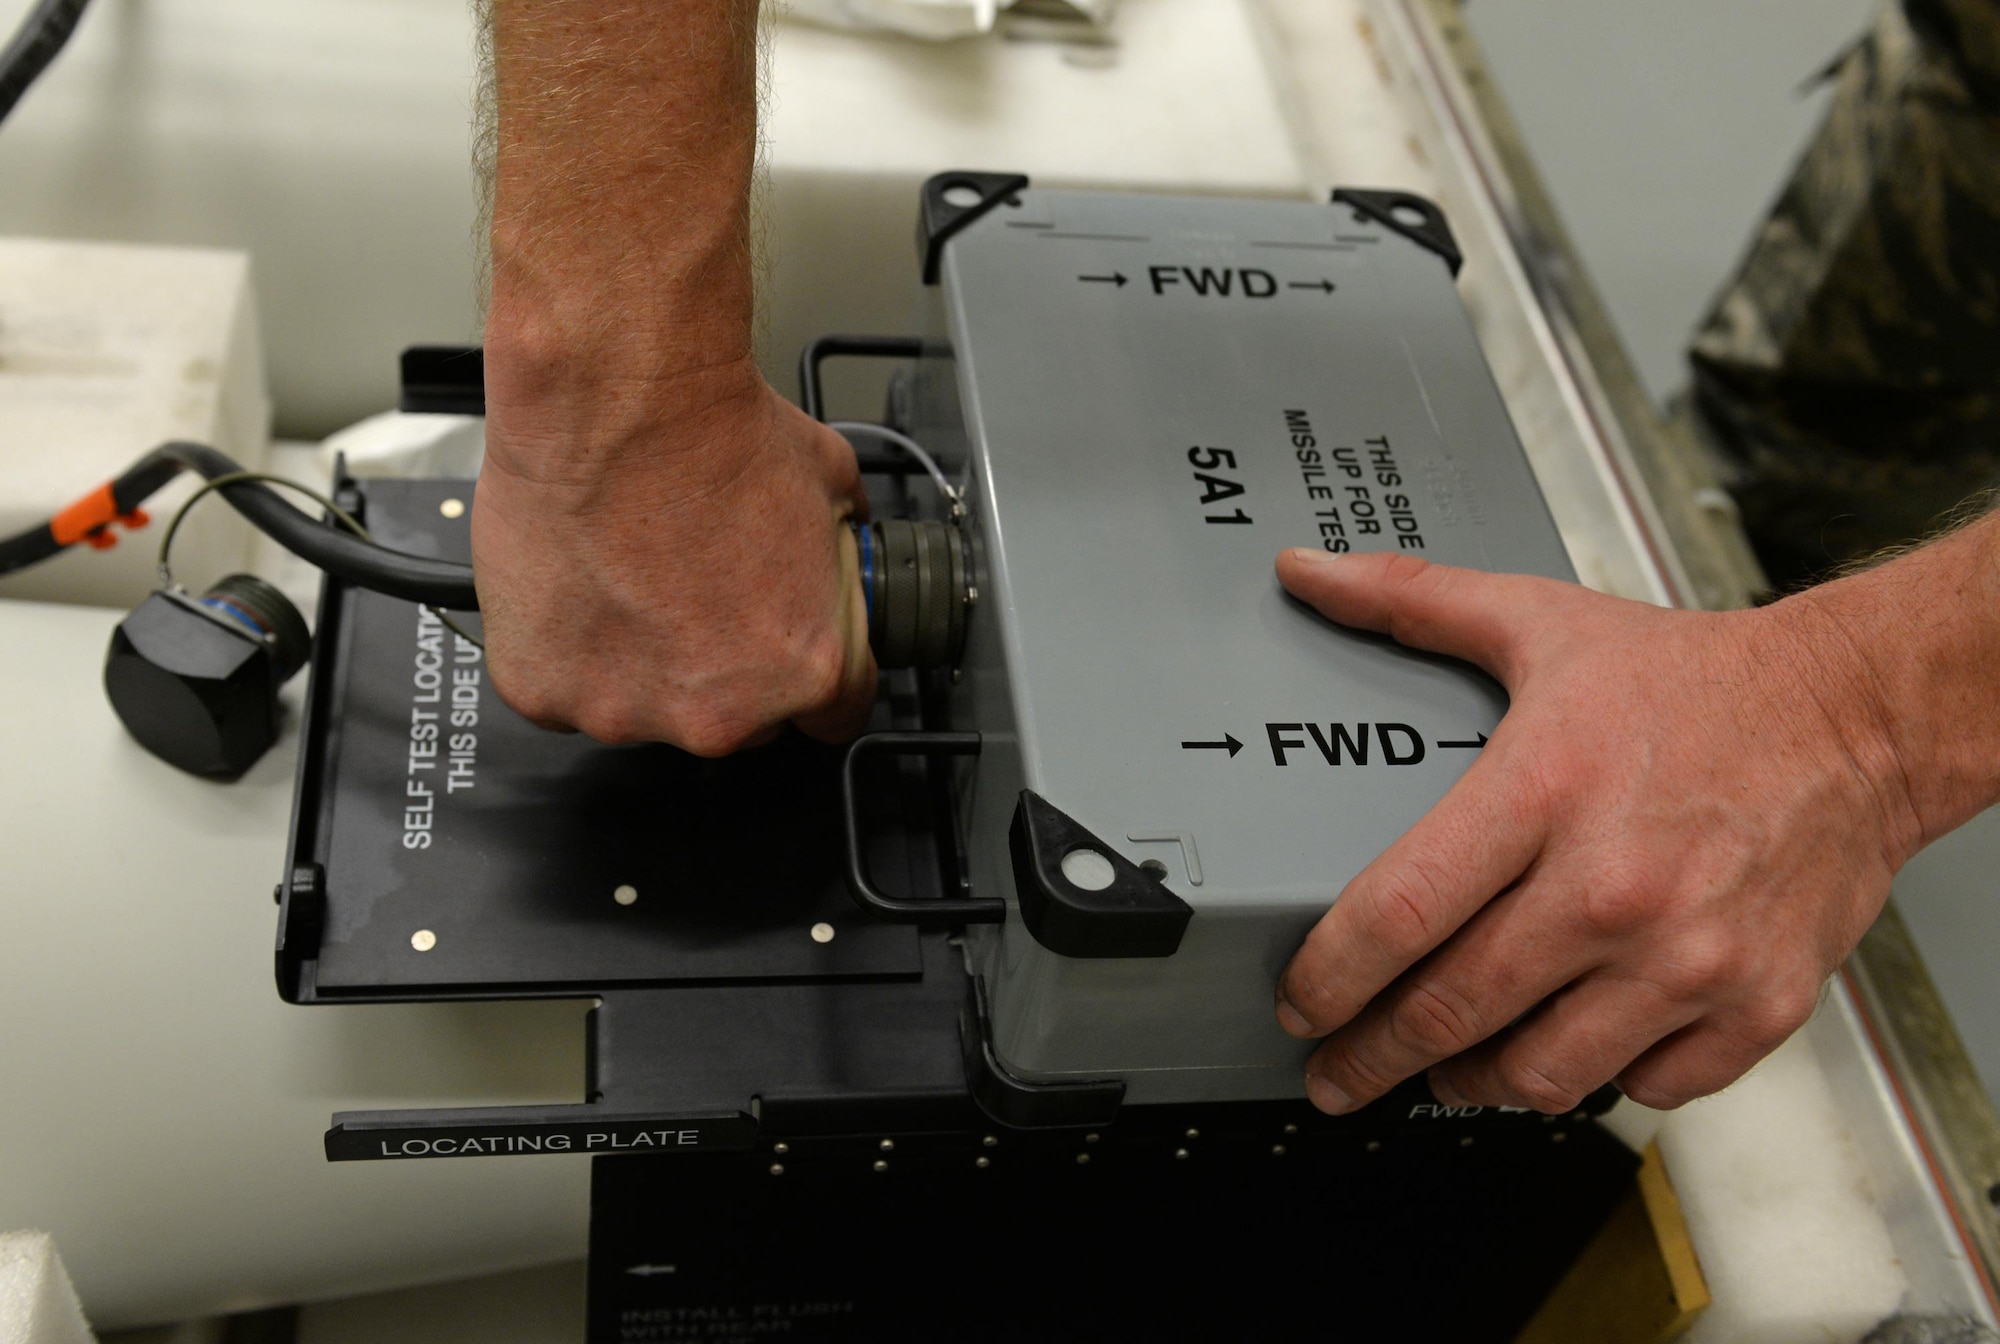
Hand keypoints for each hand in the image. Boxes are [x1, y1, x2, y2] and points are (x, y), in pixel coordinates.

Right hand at [472, 362, 875, 753]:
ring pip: (645, 707)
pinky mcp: (543, 691)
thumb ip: (842, 556)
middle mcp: (715, 711)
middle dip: (724, 666)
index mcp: (804, 671)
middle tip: (700, 590)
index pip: (832, 717)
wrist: (614, 398)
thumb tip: (843, 557)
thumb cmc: (711, 435)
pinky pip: (563, 690)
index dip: (811, 671)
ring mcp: (623, 709)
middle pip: (737, 720)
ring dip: (643, 661)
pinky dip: (570, 650)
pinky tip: (584, 586)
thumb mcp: (834, 488)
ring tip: (634, 577)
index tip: (786, 645)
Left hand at [1270, 548, 1923, 1113]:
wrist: (1863, 716)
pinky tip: (1572, 1045)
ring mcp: (1690, 957)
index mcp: (1545, 791)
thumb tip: (1310, 573)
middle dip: (1374, 1054)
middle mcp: (1613, 886)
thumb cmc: (1699, 683)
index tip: (1299, 1004)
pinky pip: (1647, 1086)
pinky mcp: (1756, 1005)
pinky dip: (1601, 1078)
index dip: (1329, 976)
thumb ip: (1412, 602)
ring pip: (1542, 1072)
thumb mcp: (1540, 622)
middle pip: (1454, 1010)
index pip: (1400, 912)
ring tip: (1447, 1066)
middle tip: (1339, 1068)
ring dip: (1476, 1080)